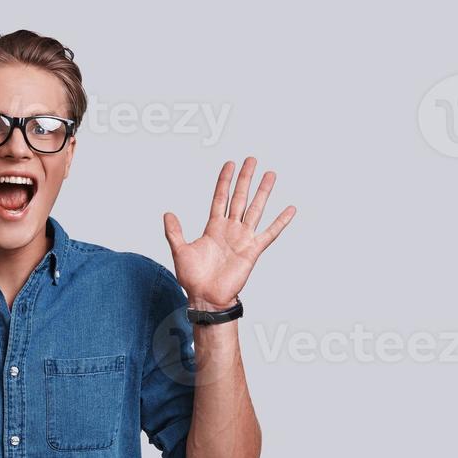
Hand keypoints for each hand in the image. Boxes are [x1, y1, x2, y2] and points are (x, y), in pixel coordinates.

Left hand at [162, 157, 295, 309]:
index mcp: (213, 227)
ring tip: (271, 174)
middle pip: (239, 197)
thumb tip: (167, 214)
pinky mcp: (252, 251)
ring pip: (255, 209)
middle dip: (245, 178)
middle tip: (252, 159)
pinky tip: (290, 209)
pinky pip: (269, 233)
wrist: (205, 297)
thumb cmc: (193, 278)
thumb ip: (175, 232)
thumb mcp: (180, 251)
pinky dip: (280, 221)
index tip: (230, 164)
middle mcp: (230, 229)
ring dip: (263, 192)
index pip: (220, 197)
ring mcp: (243, 238)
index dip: (225, 181)